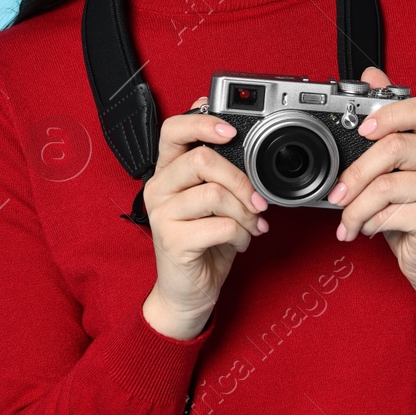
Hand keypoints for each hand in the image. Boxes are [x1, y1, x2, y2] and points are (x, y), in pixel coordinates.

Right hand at [141, 96, 270, 339]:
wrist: (188, 292)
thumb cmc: (205, 241)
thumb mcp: (215, 200)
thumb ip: (221, 170)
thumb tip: (243, 139)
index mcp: (167, 170)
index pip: (173, 129)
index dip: (203, 122)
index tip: (233, 132)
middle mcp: (158, 187)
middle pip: (201, 159)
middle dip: (240, 179)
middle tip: (257, 200)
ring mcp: (162, 214)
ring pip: (214, 193)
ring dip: (244, 212)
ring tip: (250, 226)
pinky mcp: (172, 240)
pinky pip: (220, 225)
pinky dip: (240, 235)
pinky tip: (239, 242)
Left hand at [329, 67, 415, 314]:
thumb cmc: (412, 208)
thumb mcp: (396, 164)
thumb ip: (387, 119)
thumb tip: (372, 73)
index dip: (389, 114)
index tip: (360, 129)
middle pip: (395, 147)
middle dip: (355, 172)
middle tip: (336, 193)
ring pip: (387, 185)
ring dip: (356, 206)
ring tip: (348, 219)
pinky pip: (391, 212)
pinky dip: (369, 223)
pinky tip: (368, 229)